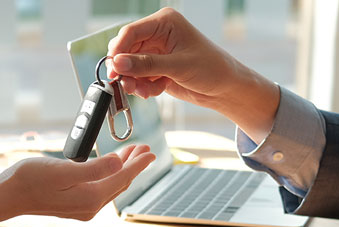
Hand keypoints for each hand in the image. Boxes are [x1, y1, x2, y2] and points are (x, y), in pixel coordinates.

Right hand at [0, 144, 154, 226]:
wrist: (8, 196)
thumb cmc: (30, 180)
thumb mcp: (63, 170)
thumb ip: (94, 168)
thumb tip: (119, 164)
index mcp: (91, 197)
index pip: (123, 178)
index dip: (139, 164)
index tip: (151, 151)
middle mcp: (90, 207)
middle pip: (120, 183)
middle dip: (133, 165)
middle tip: (144, 149)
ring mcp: (82, 208)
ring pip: (111, 186)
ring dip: (122, 169)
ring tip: (130, 154)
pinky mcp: (74, 205)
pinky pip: (100, 189)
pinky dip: (108, 175)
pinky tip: (107, 166)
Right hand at [107, 7, 278, 140]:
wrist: (225, 88)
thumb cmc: (211, 69)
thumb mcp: (178, 66)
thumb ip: (146, 65)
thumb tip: (118, 63)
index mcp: (164, 22)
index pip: (131, 32)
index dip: (118, 51)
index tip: (113, 69)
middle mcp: (158, 34)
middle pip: (126, 50)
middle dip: (126, 70)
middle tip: (126, 85)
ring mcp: (156, 52)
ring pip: (130, 66)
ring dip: (134, 81)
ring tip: (144, 92)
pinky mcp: (156, 68)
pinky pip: (138, 77)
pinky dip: (143, 87)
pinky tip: (155, 91)